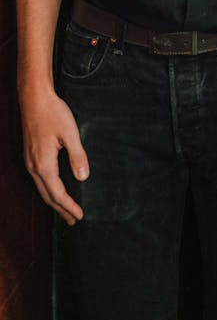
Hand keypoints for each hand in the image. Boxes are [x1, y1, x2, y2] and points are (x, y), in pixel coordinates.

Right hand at [20, 88, 88, 225]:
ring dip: (54, 201)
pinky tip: (55, 188)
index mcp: (44, 165)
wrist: (34, 99)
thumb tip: (83, 178)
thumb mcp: (70, 133)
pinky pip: (39, 180)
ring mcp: (30, 162)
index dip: (69, 206)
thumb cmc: (53, 113)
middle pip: (48, 196)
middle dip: (61, 209)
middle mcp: (34, 167)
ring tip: (65, 210)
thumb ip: (77, 156)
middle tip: (74, 220)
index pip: (58, 193)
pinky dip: (48, 190)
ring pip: (42, 188)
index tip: (80, 216)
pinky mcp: (30, 155)